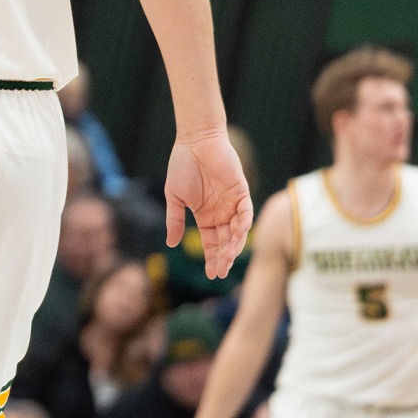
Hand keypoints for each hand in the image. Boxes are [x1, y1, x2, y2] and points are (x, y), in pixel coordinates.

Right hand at [165, 128, 253, 278]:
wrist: (195, 142)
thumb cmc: (182, 166)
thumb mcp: (175, 197)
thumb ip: (174, 220)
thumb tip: (171, 244)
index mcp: (205, 216)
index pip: (211, 242)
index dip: (212, 258)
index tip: (210, 275)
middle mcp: (221, 213)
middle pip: (226, 241)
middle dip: (223, 258)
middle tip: (221, 273)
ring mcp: (232, 203)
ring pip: (237, 231)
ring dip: (233, 245)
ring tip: (227, 259)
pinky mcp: (242, 191)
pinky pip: (246, 212)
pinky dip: (243, 224)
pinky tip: (237, 234)